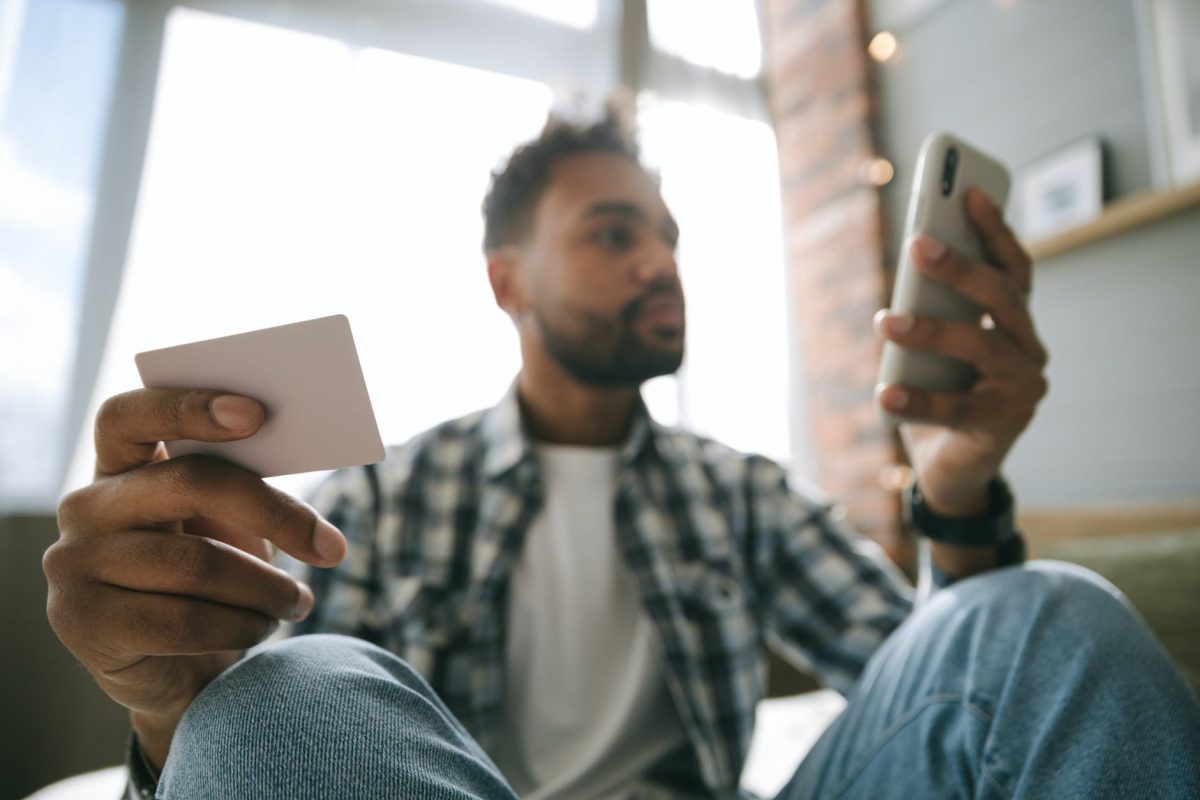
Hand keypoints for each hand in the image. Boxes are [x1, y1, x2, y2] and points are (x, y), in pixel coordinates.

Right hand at [44, 389, 346, 769]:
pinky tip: (262, 628)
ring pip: (197, 563)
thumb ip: (241, 487)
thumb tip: (307, 500)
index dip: (188, 406)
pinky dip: (242, 626)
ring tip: (297, 602)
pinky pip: (184, 621)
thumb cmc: (211, 579)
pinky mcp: (84, 626)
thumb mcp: (225, 526)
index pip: (130, 415)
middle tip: (332, 548)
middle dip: (274, 513)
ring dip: (266, 588)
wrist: (176, 669)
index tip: (256, 413)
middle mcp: (86, 507)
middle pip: (189, 483)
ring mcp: (74, 566)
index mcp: (119, 466)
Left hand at [874, 188, 1048, 515]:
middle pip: (1002, 297)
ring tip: (885, 319)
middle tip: (919, 244)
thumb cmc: (941, 393)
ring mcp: (1022, 391)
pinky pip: (956, 409)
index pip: (1014, 269)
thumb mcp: (933, 347)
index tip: (970, 193)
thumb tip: (910, 264)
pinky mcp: (1001, 428)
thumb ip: (931, 310)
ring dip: (931, 329)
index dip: (995, 231)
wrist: (950, 468)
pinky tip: (884, 392)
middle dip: (961, 267)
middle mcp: (1029, 351)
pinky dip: (917, 400)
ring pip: (982, 346)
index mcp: (1015, 324)